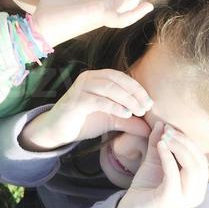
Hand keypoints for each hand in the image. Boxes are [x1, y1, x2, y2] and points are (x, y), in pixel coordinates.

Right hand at [20, 68, 150, 150]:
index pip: (122, 77)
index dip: (137, 88)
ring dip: (127, 99)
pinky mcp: (76, 101)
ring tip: (138, 112)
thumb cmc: (84, 121)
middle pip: (117, 80)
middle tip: (146, 108)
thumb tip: (149, 129)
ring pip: (109, 88)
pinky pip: (98, 100)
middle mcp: (89, 78)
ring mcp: (81, 88)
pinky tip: (125, 113)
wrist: (58, 130)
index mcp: (97, 77)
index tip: (150, 103)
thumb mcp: (111, 120)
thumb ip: (129, 121)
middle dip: (135, 93)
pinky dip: (114, 106)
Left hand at [113, 122, 208, 207]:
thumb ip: (159, 144)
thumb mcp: (154, 162)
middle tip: (168, 130)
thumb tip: (162, 123)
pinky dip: (168, 158)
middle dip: (184, 142)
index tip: (171, 128)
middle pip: (199, 161)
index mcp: (197, 185)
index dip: (188, 141)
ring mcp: (186, 199)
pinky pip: (175, 175)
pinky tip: (160, 146)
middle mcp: (196, 194)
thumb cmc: (146, 188)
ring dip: (179, 147)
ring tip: (164, 137)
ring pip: (192, 168)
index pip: (200, 158)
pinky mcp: (172, 200)